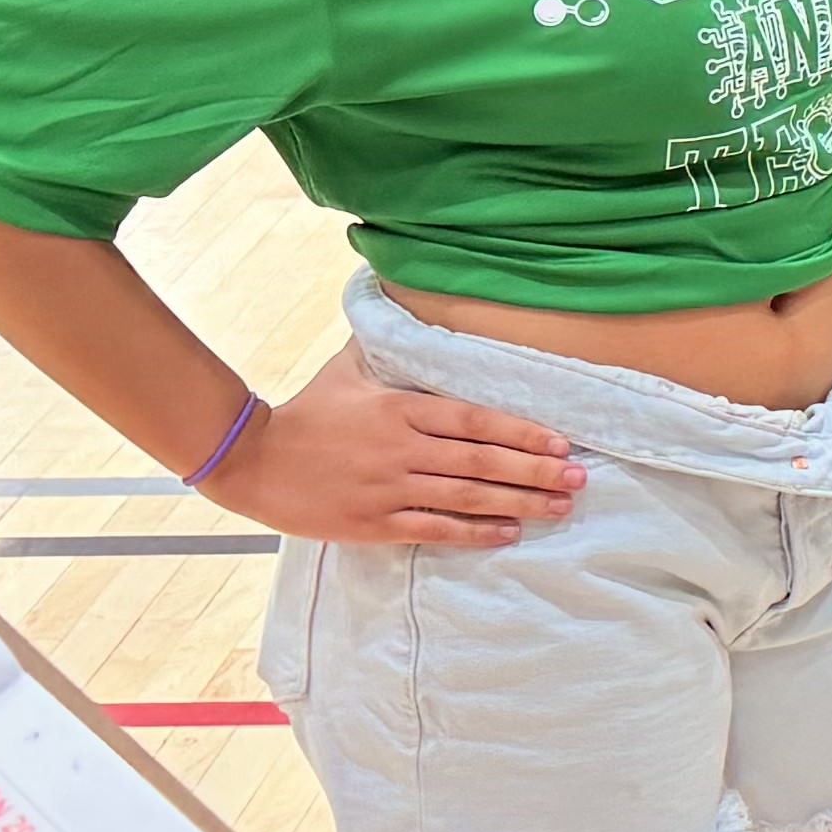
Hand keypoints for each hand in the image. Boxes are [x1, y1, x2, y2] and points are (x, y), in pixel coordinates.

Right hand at [203, 343, 584, 546]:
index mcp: (400, 408)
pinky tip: (507, 532)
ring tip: (558, 508)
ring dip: (518, 503)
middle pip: (481, 461)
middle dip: (536, 472)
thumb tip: (408, 299)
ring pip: (466, 497)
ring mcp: (388, 489)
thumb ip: (390, 347)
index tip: (561, 443)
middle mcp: (401, 449)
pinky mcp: (373, 524)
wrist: (252, 460)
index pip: (475, 420)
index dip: (522, 433)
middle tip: (579, 481)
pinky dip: (474, 532)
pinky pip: (434, 530)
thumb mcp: (349, 369)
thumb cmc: (307, 412)